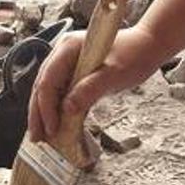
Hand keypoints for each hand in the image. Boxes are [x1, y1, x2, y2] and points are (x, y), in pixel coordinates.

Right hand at [28, 25, 164, 141]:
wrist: (148, 46)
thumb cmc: (134, 55)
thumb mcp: (114, 74)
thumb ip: (91, 89)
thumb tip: (67, 109)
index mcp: (68, 48)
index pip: (48, 80)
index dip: (46, 106)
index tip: (51, 128)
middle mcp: (62, 53)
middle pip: (42, 86)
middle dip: (38, 113)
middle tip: (36, 138)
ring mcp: (67, 62)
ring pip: (48, 91)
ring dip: (44, 113)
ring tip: (41, 136)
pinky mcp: (75, 72)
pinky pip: (60, 92)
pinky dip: (57, 109)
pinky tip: (55, 125)